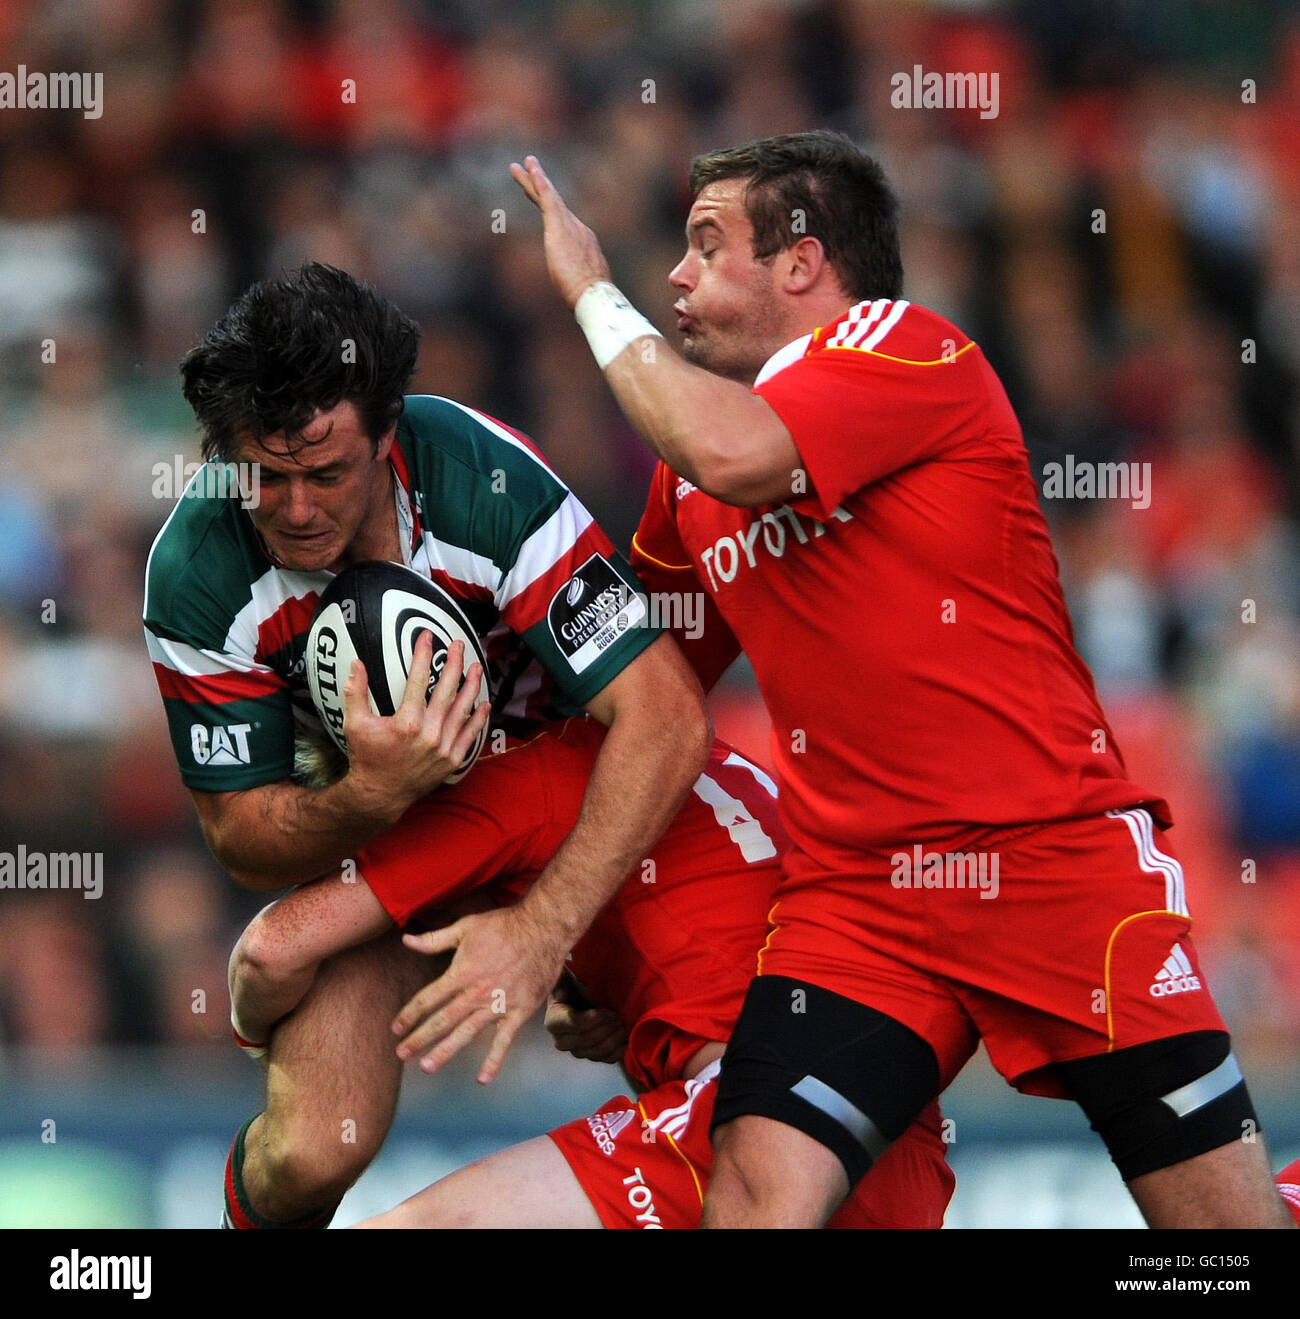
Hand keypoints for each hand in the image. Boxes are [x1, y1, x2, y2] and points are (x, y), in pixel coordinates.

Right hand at [342, 633, 488, 820]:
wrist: (380, 794)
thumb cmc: (367, 757)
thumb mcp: (354, 724)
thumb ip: (356, 692)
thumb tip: (356, 663)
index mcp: (406, 723)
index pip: (418, 680)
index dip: (423, 655)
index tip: (428, 637)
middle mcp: (429, 734)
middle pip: (446, 691)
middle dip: (453, 664)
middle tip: (458, 645)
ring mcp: (444, 748)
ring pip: (463, 710)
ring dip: (471, 687)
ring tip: (476, 667)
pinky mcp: (452, 760)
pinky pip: (470, 735)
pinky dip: (478, 719)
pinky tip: (484, 703)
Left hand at [392, 905, 568, 1082]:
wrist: (544, 928)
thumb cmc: (504, 925)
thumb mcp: (466, 927)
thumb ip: (435, 939)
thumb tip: (406, 940)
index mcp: (462, 972)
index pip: (428, 998)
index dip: (410, 1014)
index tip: (396, 1028)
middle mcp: (476, 992)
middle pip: (442, 1020)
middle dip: (419, 1039)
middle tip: (401, 1055)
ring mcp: (498, 1004)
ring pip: (466, 1033)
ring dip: (445, 1051)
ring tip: (426, 1067)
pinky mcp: (519, 1011)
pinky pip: (504, 1040)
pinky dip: (494, 1060)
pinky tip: (483, 1079)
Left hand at [510, 154, 611, 308]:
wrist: (594, 295)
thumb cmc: (590, 299)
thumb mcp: (582, 287)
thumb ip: (578, 282)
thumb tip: (578, 293)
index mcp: (583, 242)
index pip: (562, 220)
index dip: (551, 208)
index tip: (543, 197)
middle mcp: (578, 228)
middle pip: (555, 203)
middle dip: (542, 185)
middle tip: (530, 166)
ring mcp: (570, 225)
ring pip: (549, 196)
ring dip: (534, 179)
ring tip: (521, 164)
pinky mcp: (559, 226)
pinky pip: (547, 199)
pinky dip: (539, 183)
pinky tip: (531, 169)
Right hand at [544, 992, 627, 1063]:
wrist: (582, 998)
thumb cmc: (579, 986)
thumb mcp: (576, 981)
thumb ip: (582, 985)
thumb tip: (595, 989)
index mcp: (554, 1020)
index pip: (575, 1023)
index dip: (596, 1019)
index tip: (610, 1011)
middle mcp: (561, 1040)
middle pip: (587, 1039)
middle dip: (606, 1028)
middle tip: (620, 1017)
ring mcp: (576, 1051)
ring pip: (596, 1051)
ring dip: (613, 1039)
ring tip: (624, 1025)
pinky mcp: (591, 1057)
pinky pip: (606, 1059)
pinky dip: (618, 1051)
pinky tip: (627, 1040)